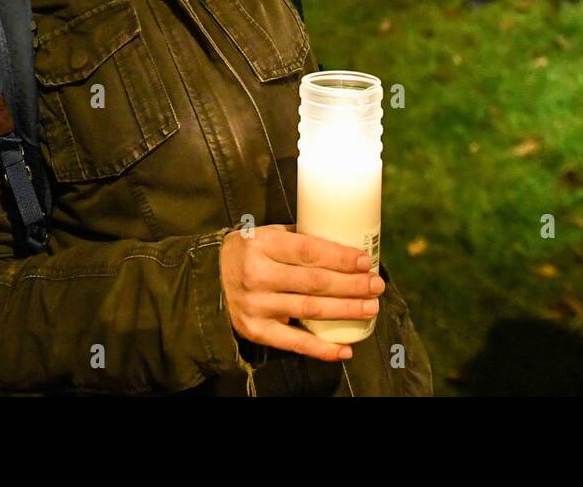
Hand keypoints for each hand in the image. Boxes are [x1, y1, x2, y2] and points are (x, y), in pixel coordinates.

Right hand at [220, 225, 383, 361]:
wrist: (206, 282)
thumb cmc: (246, 252)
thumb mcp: (265, 233)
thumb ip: (298, 237)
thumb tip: (343, 240)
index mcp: (263, 244)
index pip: (309, 251)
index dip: (340, 257)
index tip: (365, 262)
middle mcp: (259, 275)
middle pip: (315, 282)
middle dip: (351, 285)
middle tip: (376, 286)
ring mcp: (257, 305)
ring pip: (310, 310)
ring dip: (345, 310)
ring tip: (370, 308)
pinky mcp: (256, 331)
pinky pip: (294, 343)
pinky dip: (322, 348)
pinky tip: (345, 349)